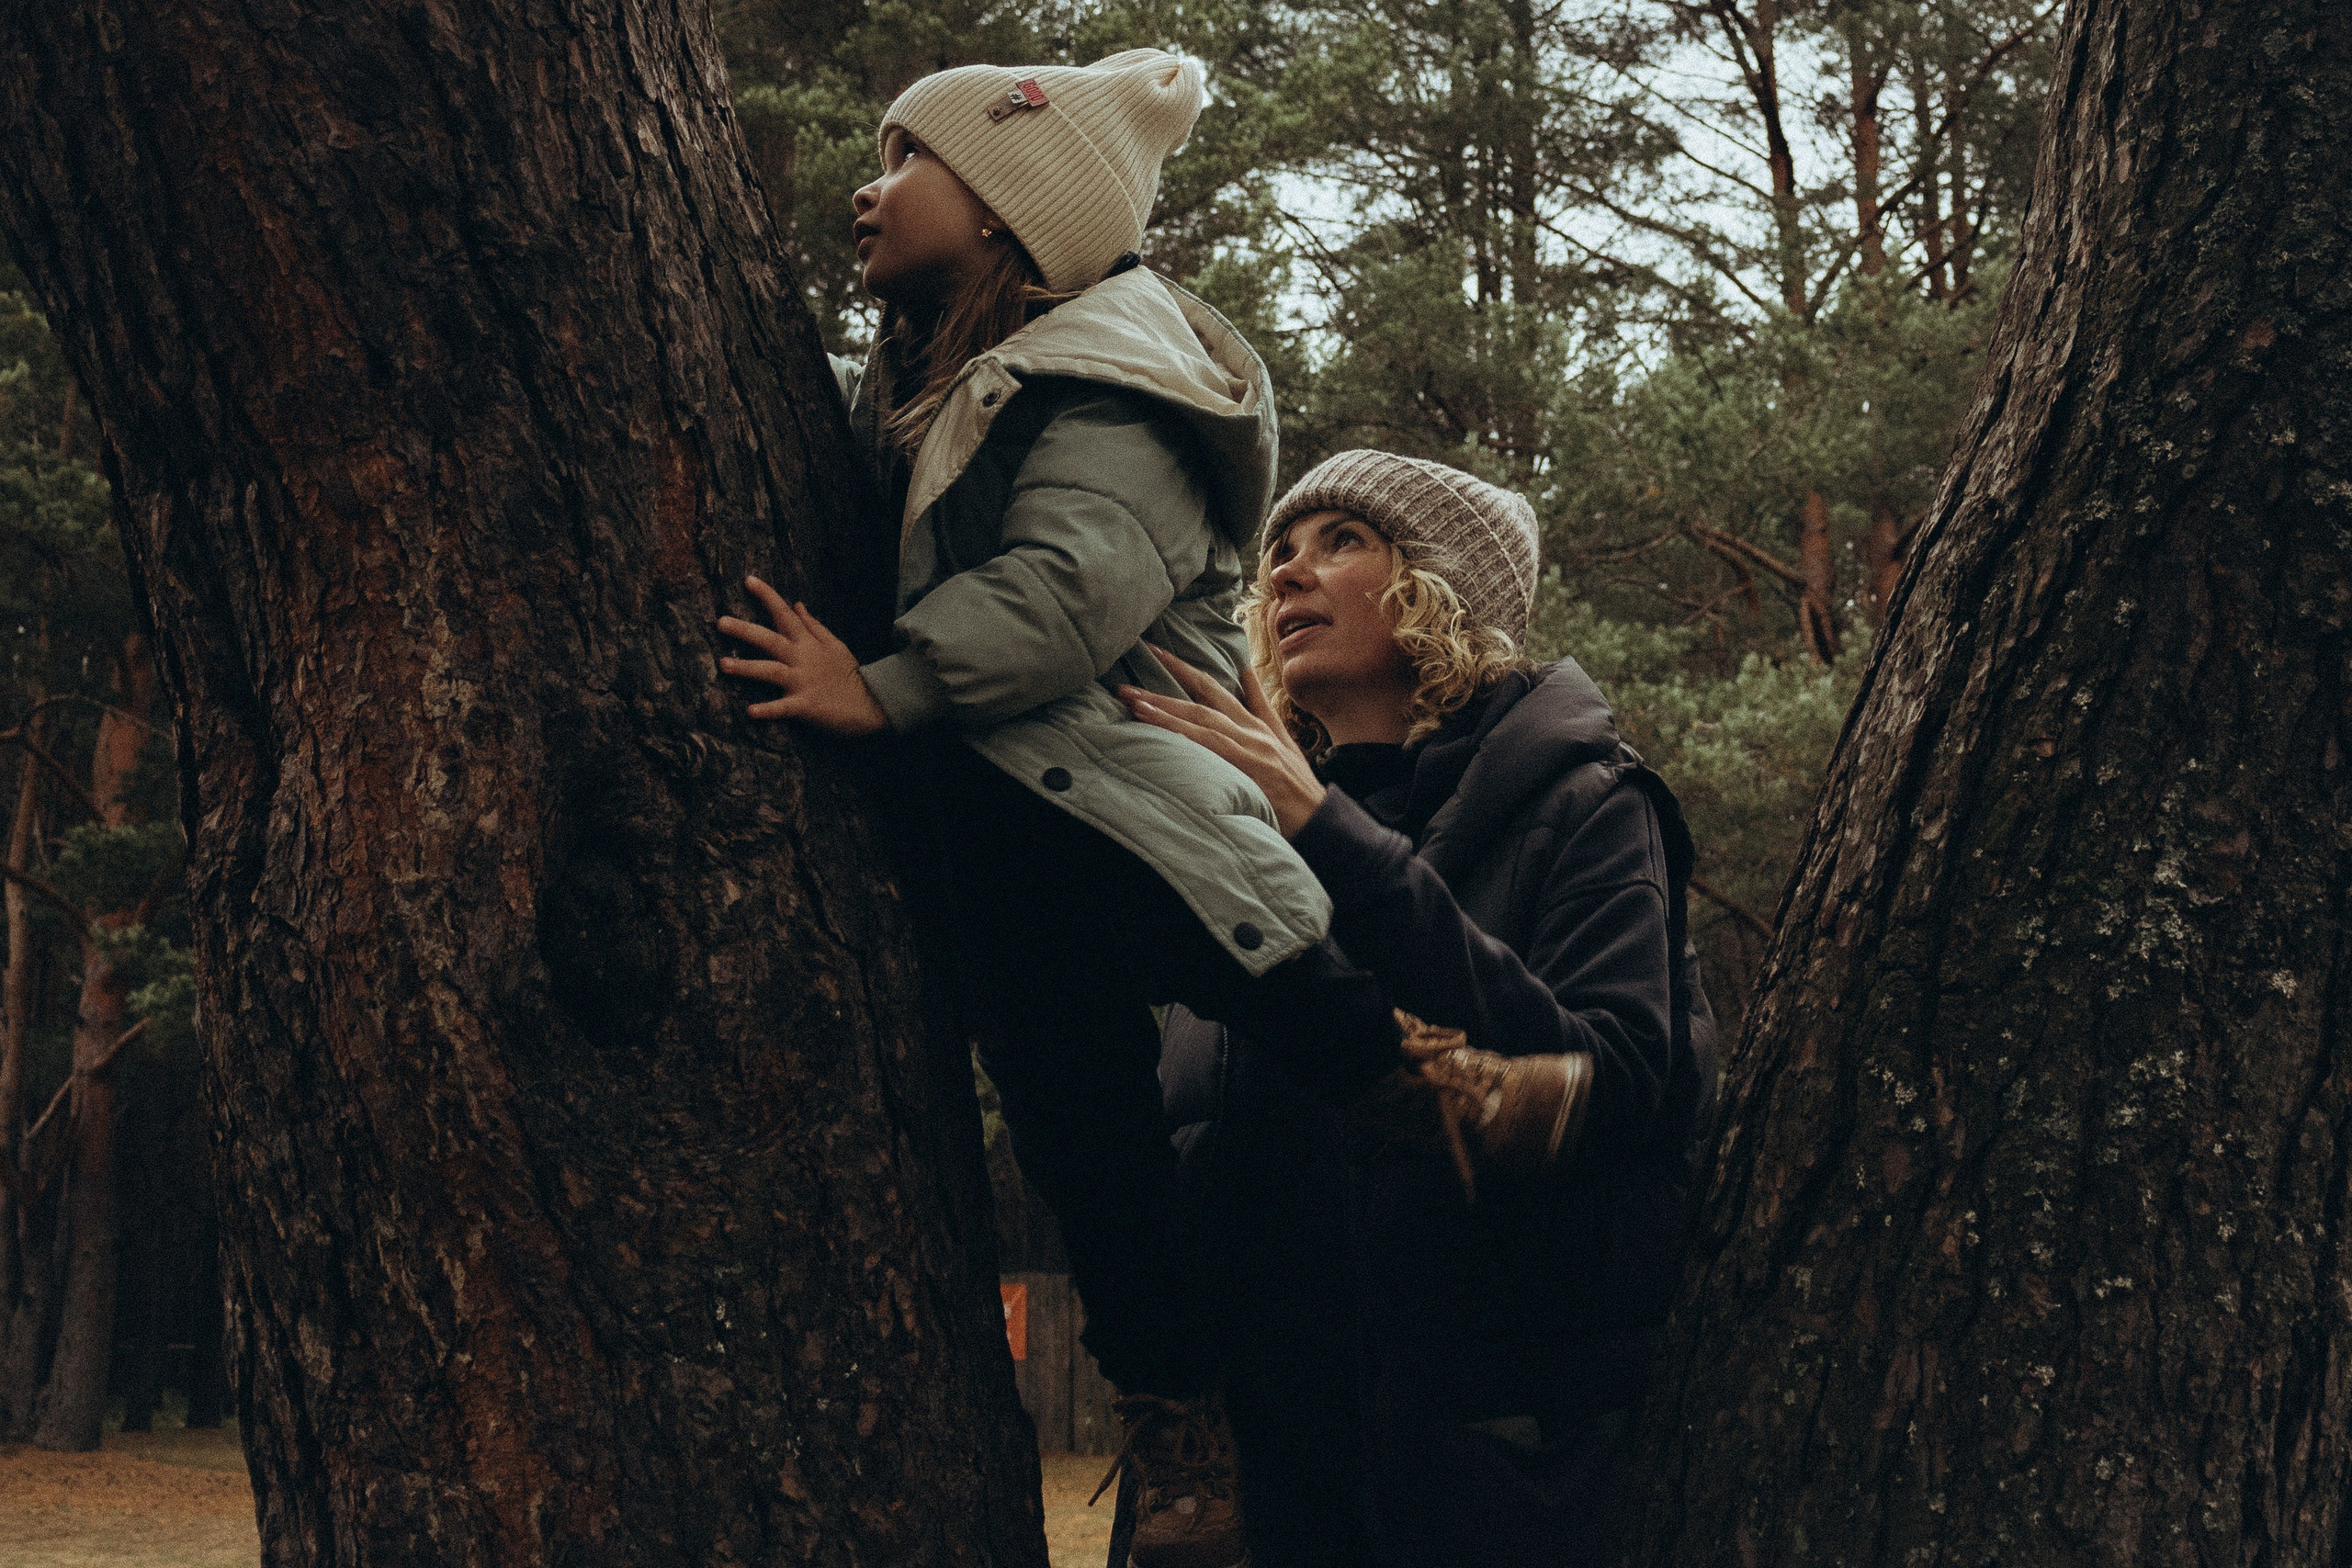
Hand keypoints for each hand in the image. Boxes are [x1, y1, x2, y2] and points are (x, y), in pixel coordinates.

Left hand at [717, 576, 887, 735]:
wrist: (871, 705)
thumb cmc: (849, 675)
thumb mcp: (835, 645)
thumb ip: (813, 625)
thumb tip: (797, 604)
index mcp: (808, 644)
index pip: (785, 614)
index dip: (767, 596)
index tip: (748, 580)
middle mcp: (802, 659)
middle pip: (770, 640)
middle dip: (744, 631)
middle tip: (720, 622)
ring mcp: (802, 682)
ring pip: (771, 671)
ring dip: (747, 668)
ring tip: (723, 664)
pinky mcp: (805, 706)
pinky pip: (783, 708)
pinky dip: (767, 710)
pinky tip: (750, 711)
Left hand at [1118, 647, 1325, 837]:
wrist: (1322, 819)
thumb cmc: (1298, 788)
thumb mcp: (1283, 741)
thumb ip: (1261, 708)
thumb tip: (1246, 673)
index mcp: (1256, 724)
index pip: (1214, 688)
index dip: (1184, 669)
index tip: (1156, 651)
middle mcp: (1252, 731)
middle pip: (1203, 697)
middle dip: (1167, 677)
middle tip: (1135, 663)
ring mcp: (1251, 748)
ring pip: (1201, 720)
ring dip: (1164, 709)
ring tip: (1133, 701)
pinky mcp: (1250, 768)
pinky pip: (1210, 746)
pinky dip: (1184, 734)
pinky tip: (1160, 726)